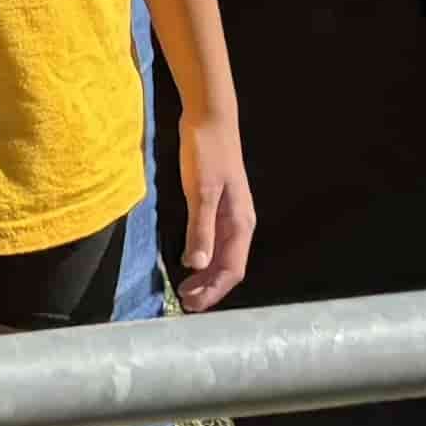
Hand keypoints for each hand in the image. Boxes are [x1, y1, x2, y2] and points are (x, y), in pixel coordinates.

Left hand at [170, 116, 254, 310]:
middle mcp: (240, 223)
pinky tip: (191, 262)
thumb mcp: (200, 192)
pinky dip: (204, 257)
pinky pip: (215, 241)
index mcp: (240, 223)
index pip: (232, 270)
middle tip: (186, 304)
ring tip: (186, 290)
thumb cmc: (206, 153)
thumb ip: (199, 229)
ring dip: (206, 276)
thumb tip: (197, 265)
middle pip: (229, 267)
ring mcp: (230, 215)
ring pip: (223, 256)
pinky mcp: (219, 206)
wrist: (210, 120)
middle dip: (210, 288)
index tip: (192, 306)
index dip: (214, 291)